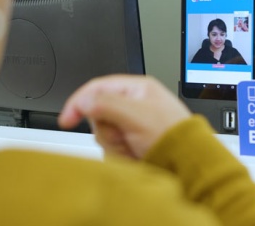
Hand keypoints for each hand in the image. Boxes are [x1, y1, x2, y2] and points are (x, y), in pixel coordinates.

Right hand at [58, 74, 191, 159]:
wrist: (187, 165)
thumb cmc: (172, 136)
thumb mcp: (137, 115)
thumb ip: (107, 104)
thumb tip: (83, 102)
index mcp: (136, 89)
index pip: (97, 88)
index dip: (79, 102)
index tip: (67, 119)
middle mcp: (132, 105)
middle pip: (97, 114)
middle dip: (108, 130)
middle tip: (125, 136)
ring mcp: (131, 125)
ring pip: (103, 134)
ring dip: (115, 144)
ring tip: (135, 147)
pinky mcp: (131, 143)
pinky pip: (111, 149)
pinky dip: (120, 155)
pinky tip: (135, 155)